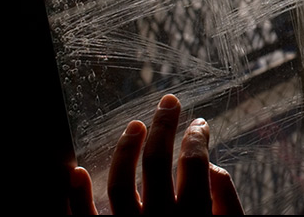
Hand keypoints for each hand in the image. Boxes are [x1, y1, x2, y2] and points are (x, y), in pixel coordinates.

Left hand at [68, 94, 242, 214]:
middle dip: (164, 125)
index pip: (194, 162)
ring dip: (126, 149)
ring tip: (135, 125)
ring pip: (119, 183)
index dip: (197, 136)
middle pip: (156, 161)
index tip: (199, 124)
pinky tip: (76, 171)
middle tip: (168, 101)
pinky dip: (77, 195)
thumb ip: (226, 201)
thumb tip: (211, 167)